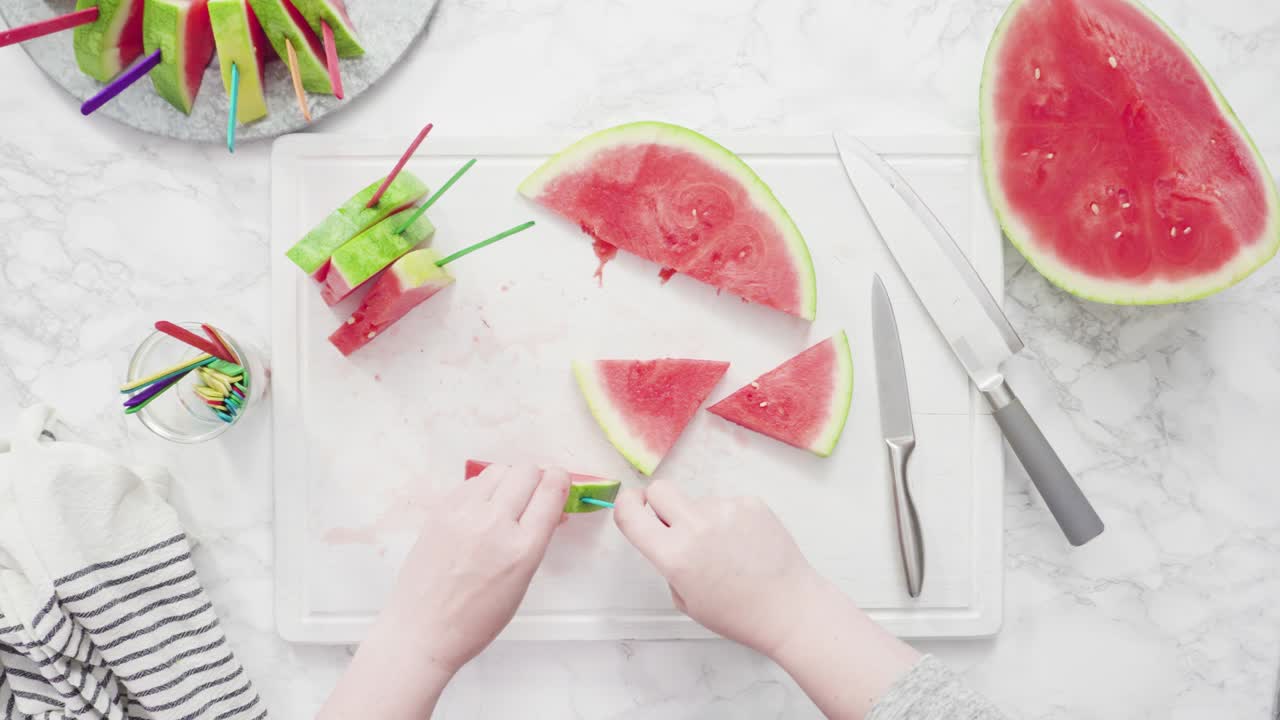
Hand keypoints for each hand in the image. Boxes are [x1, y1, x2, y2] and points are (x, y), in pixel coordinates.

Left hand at [388, 464, 570, 671]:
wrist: (423, 629)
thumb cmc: (476, 618)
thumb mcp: (521, 582)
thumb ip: (536, 539)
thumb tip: (549, 509)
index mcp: (522, 548)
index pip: (551, 489)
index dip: (560, 481)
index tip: (558, 485)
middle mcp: (494, 524)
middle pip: (527, 471)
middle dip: (536, 479)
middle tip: (532, 497)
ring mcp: (463, 514)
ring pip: (499, 470)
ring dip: (509, 481)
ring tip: (504, 504)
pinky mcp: (440, 511)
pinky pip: (472, 483)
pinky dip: (483, 490)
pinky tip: (479, 512)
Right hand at [613, 481, 824, 656]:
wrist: (789, 608)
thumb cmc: (737, 614)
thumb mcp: (686, 600)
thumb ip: (668, 562)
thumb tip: (665, 533)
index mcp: (674, 555)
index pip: (630, 513)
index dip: (624, 505)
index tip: (631, 506)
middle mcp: (697, 526)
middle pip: (660, 489)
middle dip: (659, 504)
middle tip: (675, 526)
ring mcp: (726, 510)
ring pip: (698, 501)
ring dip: (702, 518)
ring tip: (728, 550)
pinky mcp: (751, 503)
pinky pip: (727, 504)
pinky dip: (730, 519)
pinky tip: (745, 544)